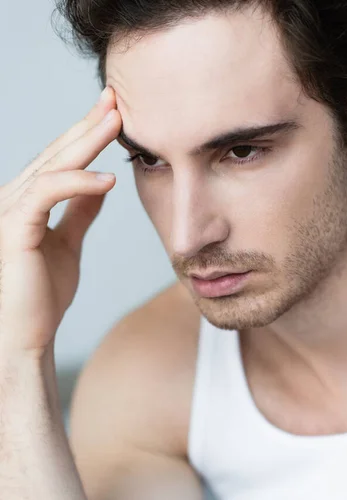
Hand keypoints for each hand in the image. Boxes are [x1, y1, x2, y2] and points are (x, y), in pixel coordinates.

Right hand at [0, 86, 121, 355]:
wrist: (27, 335)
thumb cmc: (43, 295)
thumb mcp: (68, 243)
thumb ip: (79, 212)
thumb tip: (100, 183)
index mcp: (27, 202)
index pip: (60, 160)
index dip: (85, 133)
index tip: (114, 111)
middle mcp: (14, 199)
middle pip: (55, 153)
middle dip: (87, 124)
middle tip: (116, 98)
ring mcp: (10, 212)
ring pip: (51, 166)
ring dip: (85, 142)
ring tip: (117, 123)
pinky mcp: (14, 229)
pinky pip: (47, 194)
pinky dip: (77, 183)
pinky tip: (108, 179)